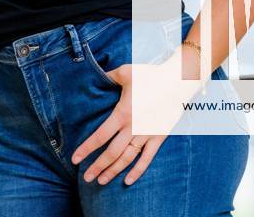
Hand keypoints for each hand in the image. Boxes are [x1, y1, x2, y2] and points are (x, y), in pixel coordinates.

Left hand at [70, 51, 206, 186]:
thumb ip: (108, 76)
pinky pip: (148, 158)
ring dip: (113, 171)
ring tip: (101, 181)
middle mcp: (133, 127)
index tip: (75, 159)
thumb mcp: (125, 72)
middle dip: (97, 166)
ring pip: (127, 158)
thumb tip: (94, 76)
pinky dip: (138, 171)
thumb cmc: (150, 75)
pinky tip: (128, 181)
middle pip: (112, 152)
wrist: (178, 81)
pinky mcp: (159, 137)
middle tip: (86, 177)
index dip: (86, 148)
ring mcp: (147, 134)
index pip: (100, 136)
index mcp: (123, 113)